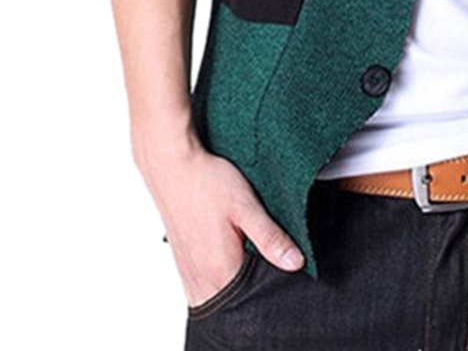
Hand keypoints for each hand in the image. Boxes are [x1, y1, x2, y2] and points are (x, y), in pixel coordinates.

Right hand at [135, 130, 305, 306]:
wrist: (172, 165)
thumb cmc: (206, 182)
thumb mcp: (246, 206)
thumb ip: (270, 238)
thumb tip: (295, 263)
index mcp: (219, 270)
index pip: (253, 297)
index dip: (272, 283)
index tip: (280, 262)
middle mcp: (199, 279)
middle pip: (234, 301)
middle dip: (252, 288)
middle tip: (261, 255)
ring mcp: (187, 273)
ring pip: (216, 296)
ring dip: (233, 283)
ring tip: (243, 254)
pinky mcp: (182, 262)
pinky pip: (201, 286)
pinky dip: (217, 279)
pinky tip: (226, 255)